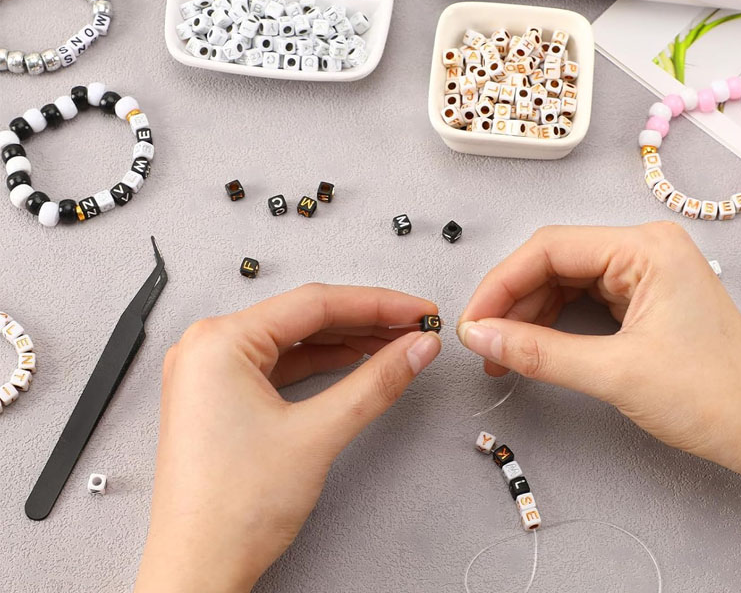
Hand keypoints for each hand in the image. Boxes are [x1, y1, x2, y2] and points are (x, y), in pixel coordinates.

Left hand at [134, 284, 440, 592]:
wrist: (197, 572)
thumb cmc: (228, 512)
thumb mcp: (317, 435)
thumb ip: (375, 382)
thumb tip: (413, 349)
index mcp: (219, 342)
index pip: (315, 303)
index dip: (377, 303)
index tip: (415, 309)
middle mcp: (208, 348)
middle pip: (305, 318)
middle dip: (365, 322)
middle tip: (412, 325)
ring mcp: (211, 373)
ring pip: (294, 341)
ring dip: (346, 341)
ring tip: (393, 343)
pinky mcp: (221, 395)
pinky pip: (279, 365)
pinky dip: (319, 364)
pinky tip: (353, 362)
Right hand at [457, 222, 740, 508]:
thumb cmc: (715, 398)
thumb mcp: (615, 373)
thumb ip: (539, 352)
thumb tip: (481, 335)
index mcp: (646, 248)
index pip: (550, 248)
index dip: (502, 283)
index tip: (473, 319)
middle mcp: (645, 249)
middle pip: (553, 262)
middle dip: (512, 301)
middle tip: (481, 338)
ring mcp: (644, 271)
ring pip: (563, 280)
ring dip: (528, 314)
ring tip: (500, 350)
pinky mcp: (642, 295)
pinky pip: (581, 297)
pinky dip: (551, 321)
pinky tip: (531, 345)